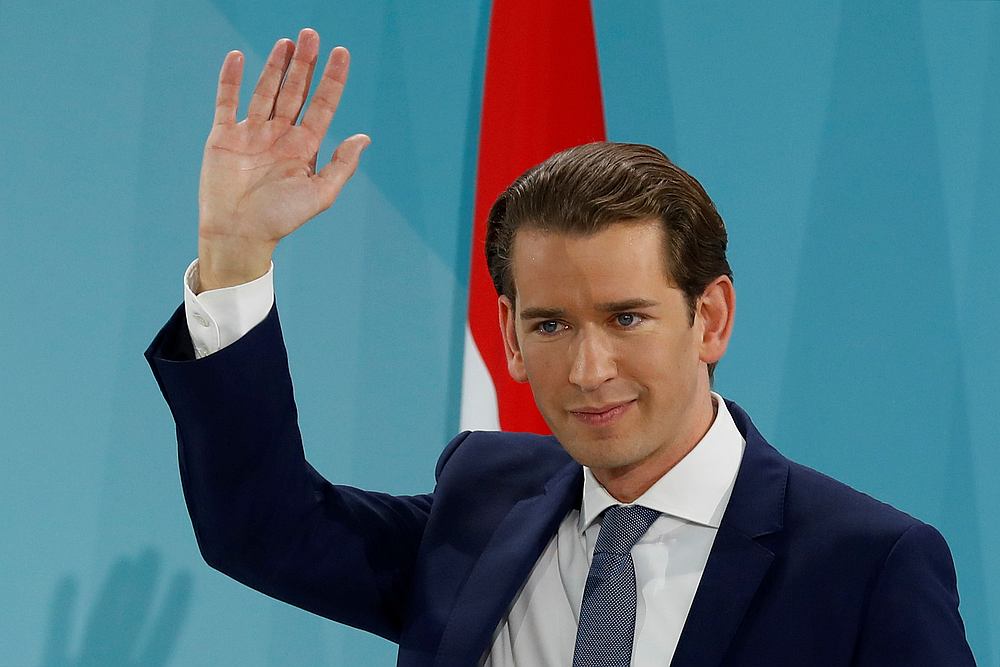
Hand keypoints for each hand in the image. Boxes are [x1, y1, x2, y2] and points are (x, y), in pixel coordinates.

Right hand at [197, 28, 369, 290]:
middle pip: (295, 91)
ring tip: (287, 42)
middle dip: (305, 64)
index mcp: (305, 147)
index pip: (322, 105)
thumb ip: (341, 165)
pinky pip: (228, 102)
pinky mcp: (224, 136)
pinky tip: (239, 57)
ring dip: (275, 66)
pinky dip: (232, 80)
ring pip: (266, 91)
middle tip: (312, 34)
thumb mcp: (319, 194)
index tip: (341, 52)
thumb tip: (364, 137)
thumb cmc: (280, 220)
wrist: (238, 234)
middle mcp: (280, 135)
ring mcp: (252, 133)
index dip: (332, 79)